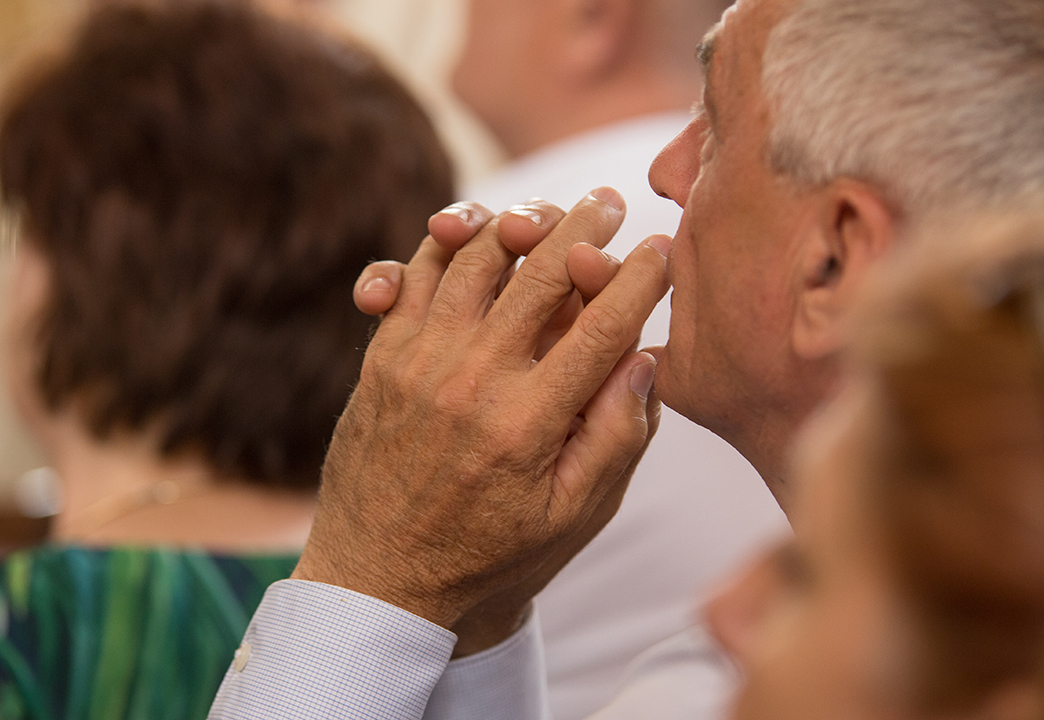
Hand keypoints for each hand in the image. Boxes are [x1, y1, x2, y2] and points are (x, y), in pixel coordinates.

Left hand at [296, 188, 669, 634]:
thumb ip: (616, 438)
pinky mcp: (382, 357)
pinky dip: (441, 245)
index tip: (663, 246)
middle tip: (610, 199)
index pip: (602, 326)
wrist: (381, 577)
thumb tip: (643, 356)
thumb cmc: (489, 555)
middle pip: (540, 273)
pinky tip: (468, 234)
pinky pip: (412, 274)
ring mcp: (419, 362)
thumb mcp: (572, 518)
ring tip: (546, 210)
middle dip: (585, 226)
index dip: (640, 278)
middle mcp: (472, 380)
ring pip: (473, 257)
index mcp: (529, 423)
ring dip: (515, 220)